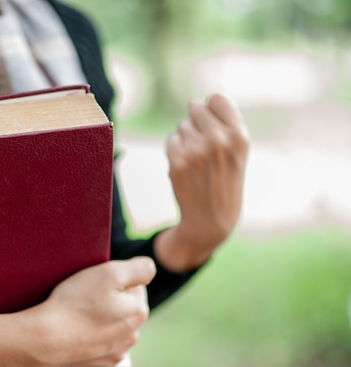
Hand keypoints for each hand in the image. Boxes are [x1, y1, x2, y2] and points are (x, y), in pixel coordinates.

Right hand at [0, 257, 154, 366]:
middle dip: (113, 301)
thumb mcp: (109, 272)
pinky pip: (114, 358)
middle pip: (127, 308)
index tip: (96, 283)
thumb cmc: (75, 302)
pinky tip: (95, 342)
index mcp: (139, 311)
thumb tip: (150, 270)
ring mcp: (118, 355)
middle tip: (86, 298)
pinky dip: (108, 350)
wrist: (45, 338)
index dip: (115, 279)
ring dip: (107, 323)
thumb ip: (140, 268)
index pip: (135, 284)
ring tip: (82, 318)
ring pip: (119, 331)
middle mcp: (133, 335)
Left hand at [156, 94, 249, 270]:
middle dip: (197, 123)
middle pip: (196, 108)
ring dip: (187, 138)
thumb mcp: (238, 152)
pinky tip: (187, 167)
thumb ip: (222, 124)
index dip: (212, 110)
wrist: (211, 221)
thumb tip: (192, 102)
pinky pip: (172, 140)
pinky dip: (176, 150)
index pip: (217, 99)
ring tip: (198, 160)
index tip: (215, 126)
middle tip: (205, 148)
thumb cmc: (226, 181)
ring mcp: (196, 151)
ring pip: (182, 125)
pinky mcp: (176, 162)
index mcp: (239, 136)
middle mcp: (218, 140)